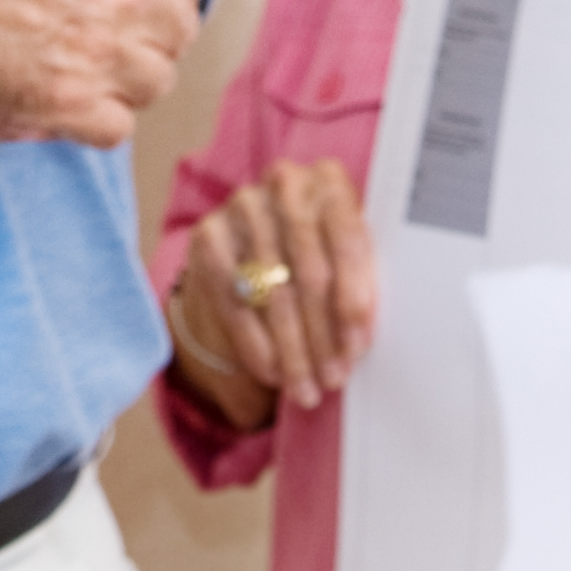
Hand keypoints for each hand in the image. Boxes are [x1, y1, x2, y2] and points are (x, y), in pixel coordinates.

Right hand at [0, 0, 210, 146]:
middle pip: (177, 31)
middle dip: (149, 26)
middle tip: (107, 21)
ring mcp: (97, 54)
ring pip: (151, 82)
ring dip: (126, 73)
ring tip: (88, 57)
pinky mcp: (61, 103)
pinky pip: (114, 127)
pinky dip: (97, 116)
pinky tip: (69, 93)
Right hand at [167, 160, 376, 427]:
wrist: (251, 244)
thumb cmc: (314, 255)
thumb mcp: (343, 258)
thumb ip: (357, 282)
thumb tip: (361, 341)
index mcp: (330, 181)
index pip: (347, 241)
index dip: (353, 299)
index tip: (356, 346)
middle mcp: (286, 185)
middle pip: (309, 273)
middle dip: (323, 336)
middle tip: (333, 379)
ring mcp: (243, 208)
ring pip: (274, 295)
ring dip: (293, 352)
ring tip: (307, 389)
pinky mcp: (208, 237)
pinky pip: (236, 304)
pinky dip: (258, 346)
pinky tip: (274, 373)